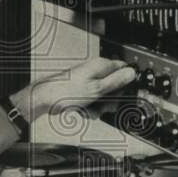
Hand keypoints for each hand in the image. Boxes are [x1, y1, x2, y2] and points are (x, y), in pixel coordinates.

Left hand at [11, 57, 135, 121]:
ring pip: (104, 97)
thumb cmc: (65, 92)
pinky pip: (94, 101)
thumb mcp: (97, 88)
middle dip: (112, 99)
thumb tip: (132, 73)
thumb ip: (116, 81)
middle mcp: (95, 72)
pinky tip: (84, 110)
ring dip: (100, 106)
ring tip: (92, 108)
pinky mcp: (82, 92)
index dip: (127, 83)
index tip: (126, 94)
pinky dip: (90, 108)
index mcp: (101, 66)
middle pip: (115, 86)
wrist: (46, 100)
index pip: (124, 70)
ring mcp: (88, 82)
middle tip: (105, 104)